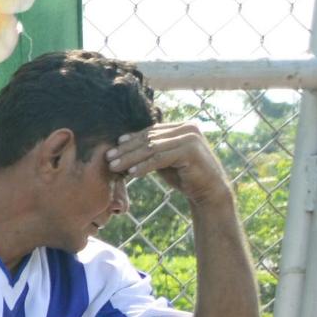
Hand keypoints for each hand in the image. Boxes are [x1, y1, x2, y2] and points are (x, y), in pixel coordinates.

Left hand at [109, 123, 229, 209]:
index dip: (131, 139)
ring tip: (114, 167)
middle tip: (108, 158)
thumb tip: (124, 146)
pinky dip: (145, 166)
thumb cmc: (184, 175)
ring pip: (152, 148)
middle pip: (150, 138)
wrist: (208, 190)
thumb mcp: (165, 159)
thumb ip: (152, 150)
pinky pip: (160, 158)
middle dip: (127, 149)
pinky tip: (132, 173)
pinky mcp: (190, 151)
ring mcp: (190, 138)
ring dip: (131, 158)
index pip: (151, 131)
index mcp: (183, 126)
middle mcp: (188, 128)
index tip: (114, 146)